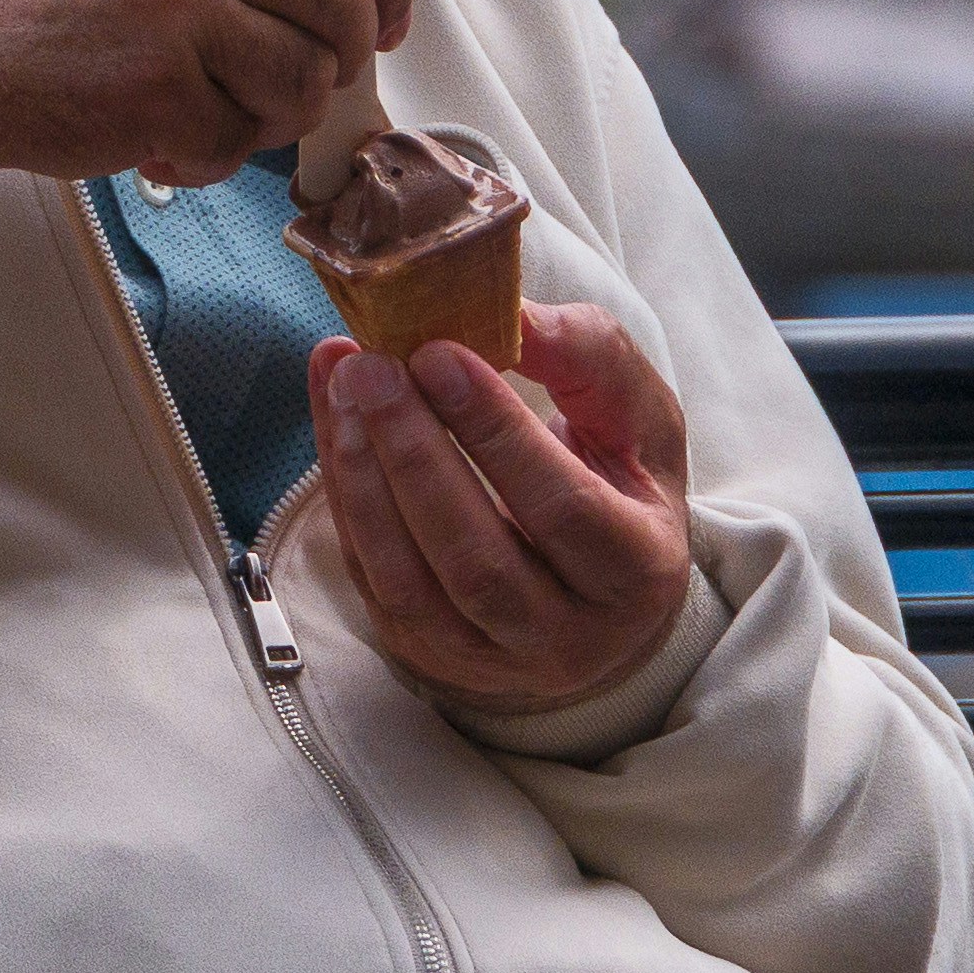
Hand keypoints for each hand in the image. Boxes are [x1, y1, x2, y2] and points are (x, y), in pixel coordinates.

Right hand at [0, 0, 422, 196]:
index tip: (385, 11)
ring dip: (273, 117)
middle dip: (348, 54)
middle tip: (315, 82)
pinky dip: (210, 160)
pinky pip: (237, 141)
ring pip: (304, 76)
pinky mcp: (157, 85)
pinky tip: (158, 143)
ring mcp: (177, 4)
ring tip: (210, 116)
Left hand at [308, 300, 695, 719]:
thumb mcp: (638, 423)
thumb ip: (593, 363)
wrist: (593, 597)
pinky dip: (346, 498)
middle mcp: (565, 634)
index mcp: (637, 571)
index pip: (562, 507)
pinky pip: (373, 579)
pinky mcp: (425, 652)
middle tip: (373, 367)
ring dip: (366, 479)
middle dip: (415, 454)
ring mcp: (488, 655)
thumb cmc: (619, 490)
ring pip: (412, 581)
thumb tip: (515, 317)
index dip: (496, 433)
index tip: (439, 354)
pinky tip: (335, 422)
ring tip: (346, 387)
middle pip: (476, 556)